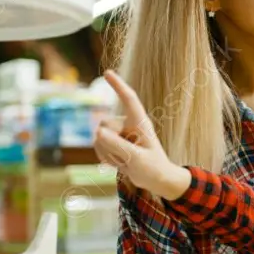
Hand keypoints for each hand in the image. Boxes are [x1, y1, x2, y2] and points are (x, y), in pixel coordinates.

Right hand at [93, 71, 190, 199]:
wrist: (155, 180)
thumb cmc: (153, 168)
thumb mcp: (136, 159)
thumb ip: (118, 145)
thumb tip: (98, 132)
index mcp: (140, 122)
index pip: (129, 100)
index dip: (118, 85)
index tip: (107, 73)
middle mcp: (128, 124)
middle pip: (104, 124)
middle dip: (109, 143)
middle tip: (127, 158)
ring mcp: (119, 133)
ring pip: (98, 136)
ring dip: (108, 153)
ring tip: (126, 161)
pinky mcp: (112, 142)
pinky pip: (97, 146)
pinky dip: (105, 157)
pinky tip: (119, 163)